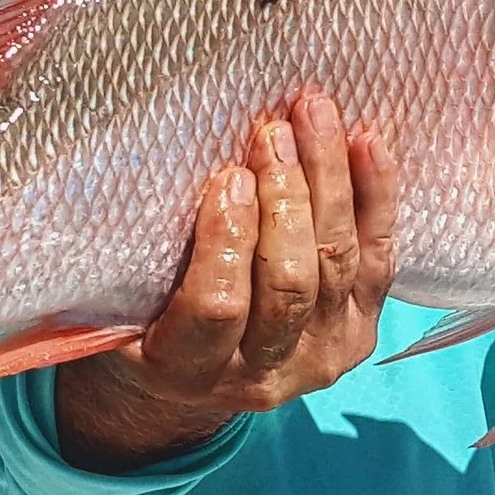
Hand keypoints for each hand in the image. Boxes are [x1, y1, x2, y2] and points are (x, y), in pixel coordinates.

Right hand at [56, 87, 399, 472]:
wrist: (191, 379)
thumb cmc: (140, 316)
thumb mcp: (113, 302)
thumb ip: (128, 257)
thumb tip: (121, 168)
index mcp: (187, 370)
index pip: (217, 308)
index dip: (228, 241)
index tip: (228, 176)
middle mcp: (262, 373)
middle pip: (289, 282)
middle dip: (287, 199)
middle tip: (273, 131)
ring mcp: (320, 355)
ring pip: (338, 263)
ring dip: (331, 182)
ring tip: (315, 115)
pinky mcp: (361, 331)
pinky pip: (381, 261)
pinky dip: (377, 199)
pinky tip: (368, 143)